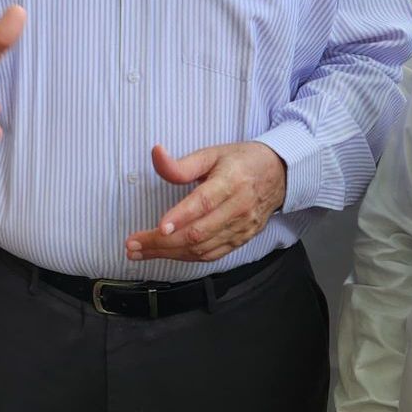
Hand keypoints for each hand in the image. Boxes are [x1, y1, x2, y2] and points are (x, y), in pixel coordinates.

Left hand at [125, 141, 286, 262]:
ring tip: (140, 251)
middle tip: (132, 245)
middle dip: (161, 242)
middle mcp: (239, 208)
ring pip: (202, 248)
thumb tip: (156, 154)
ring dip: (168, 253)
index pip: (204, 203)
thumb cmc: (240, 161)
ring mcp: (242, 227)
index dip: (181, 216)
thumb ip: (182, 163)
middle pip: (198, 232)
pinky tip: (165, 253)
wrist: (278, 175)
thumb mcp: (211, 154)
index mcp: (231, 181)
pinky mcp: (242, 240)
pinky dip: (186, 257)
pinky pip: (211, 255)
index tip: (159, 226)